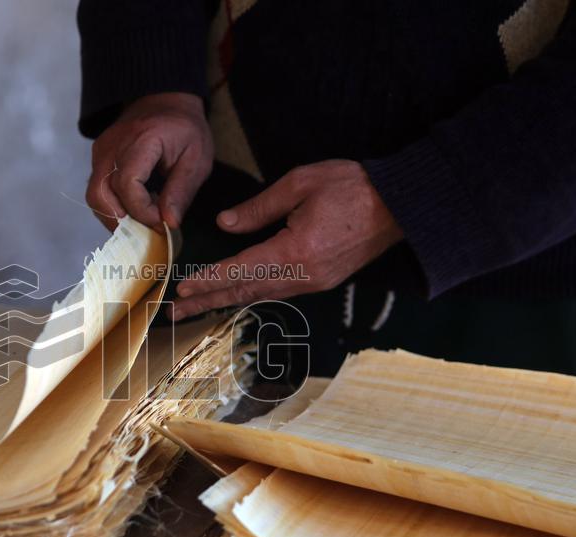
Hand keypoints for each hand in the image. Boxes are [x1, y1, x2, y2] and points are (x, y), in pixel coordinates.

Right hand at [86, 93, 212, 230]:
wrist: (165, 101)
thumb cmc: (185, 129)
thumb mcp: (196, 159)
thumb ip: (181, 192)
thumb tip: (169, 223)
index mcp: (141, 140)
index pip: (127, 184)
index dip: (142, 211)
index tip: (163, 223)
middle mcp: (113, 145)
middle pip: (101, 194)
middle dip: (122, 222)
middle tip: (147, 231)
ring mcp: (101, 151)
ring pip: (95, 196)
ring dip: (115, 218)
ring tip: (141, 223)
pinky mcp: (98, 158)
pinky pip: (97, 190)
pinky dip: (113, 207)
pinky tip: (134, 210)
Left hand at [171, 160, 402, 320]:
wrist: (401, 204)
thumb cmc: (352, 185)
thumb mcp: (301, 184)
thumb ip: (259, 207)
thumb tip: (225, 224)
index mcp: (296, 251)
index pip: (241, 270)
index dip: (209, 279)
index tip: (182, 288)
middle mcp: (304, 275)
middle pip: (245, 292)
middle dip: (207, 301)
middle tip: (174, 312)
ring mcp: (314, 282)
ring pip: (260, 295)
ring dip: (225, 302)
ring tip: (194, 309)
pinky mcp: (322, 280)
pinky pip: (277, 292)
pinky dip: (250, 295)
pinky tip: (233, 297)